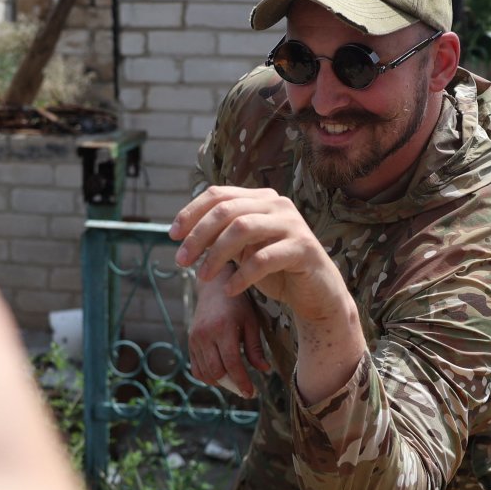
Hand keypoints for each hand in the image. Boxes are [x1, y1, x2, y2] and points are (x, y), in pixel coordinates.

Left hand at [171, 185, 352, 325]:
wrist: (317, 295)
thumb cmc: (276, 271)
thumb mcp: (244, 250)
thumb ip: (222, 236)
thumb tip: (184, 233)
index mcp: (262, 199)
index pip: (218, 194)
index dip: (191, 212)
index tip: (172, 236)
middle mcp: (278, 205)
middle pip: (227, 210)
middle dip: (198, 235)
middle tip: (181, 261)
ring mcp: (293, 225)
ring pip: (243, 228)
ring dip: (216, 254)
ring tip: (202, 277)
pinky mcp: (304, 249)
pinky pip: (264, 258)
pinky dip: (242, 276)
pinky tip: (229, 290)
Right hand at [188, 265, 268, 397]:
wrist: (214, 288)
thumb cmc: (237, 304)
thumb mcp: (251, 322)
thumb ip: (255, 347)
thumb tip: (264, 370)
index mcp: (223, 328)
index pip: (231, 363)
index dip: (241, 381)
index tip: (251, 393)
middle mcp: (205, 335)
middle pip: (216, 371)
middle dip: (232, 385)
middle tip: (246, 391)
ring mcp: (195, 339)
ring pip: (205, 373)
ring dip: (221, 383)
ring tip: (236, 382)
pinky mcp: (190, 342)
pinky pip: (196, 368)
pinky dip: (208, 377)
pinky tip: (222, 375)